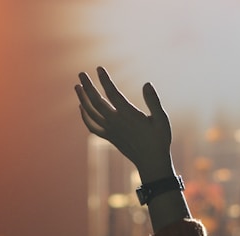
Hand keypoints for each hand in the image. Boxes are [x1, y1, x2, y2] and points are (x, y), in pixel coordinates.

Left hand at [75, 67, 174, 181]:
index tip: (99, 68)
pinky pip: (92, 126)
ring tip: (77, 86)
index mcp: (129, 115)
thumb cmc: (159, 139)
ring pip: (91, 113)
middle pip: (96, 102)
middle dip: (88, 86)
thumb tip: (147, 84)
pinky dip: (84, 117)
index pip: (113, 94)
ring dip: (82, 99)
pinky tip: (81, 107)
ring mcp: (110, 130)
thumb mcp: (162, 120)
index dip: (105, 80)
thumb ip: (154, 101)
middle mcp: (116, 122)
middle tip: (81, 74)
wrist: (151, 162)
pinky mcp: (108, 137)